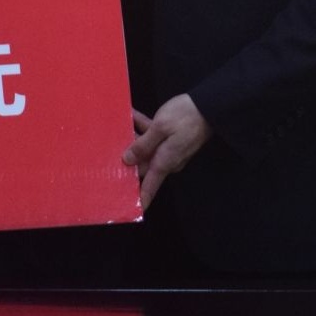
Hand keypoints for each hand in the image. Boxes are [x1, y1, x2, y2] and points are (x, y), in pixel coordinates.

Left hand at [124, 95, 211, 209]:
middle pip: (142, 163)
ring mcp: (169, 149)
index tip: (132, 209)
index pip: (150, 185)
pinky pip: (153, 136)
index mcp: (164, 161)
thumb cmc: (185, 117)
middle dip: (126, 157)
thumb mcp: (160, 128)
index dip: (141, 198)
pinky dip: (143, 127)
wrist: (208, 106)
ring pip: (146, 147)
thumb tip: (128, 160)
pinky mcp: (172, 139)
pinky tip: (132, 113)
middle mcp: (166, 160)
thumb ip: (143, 144)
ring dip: (134, 137)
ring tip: (118, 125)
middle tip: (107, 150)